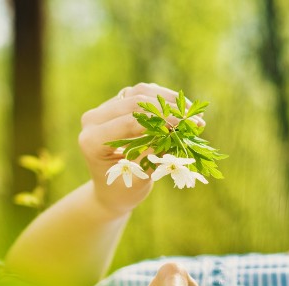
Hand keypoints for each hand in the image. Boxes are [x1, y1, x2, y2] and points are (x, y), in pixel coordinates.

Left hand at [78, 83, 204, 213]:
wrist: (110, 190)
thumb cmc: (123, 190)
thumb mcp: (138, 180)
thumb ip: (152, 157)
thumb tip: (172, 134)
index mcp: (92, 140)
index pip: (130, 122)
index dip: (161, 120)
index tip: (188, 124)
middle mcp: (93, 120)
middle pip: (135, 102)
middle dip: (168, 109)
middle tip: (196, 121)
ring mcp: (103, 109)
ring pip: (139, 92)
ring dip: (168, 100)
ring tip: (193, 113)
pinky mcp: (115, 104)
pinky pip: (140, 93)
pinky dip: (163, 98)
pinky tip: (183, 109)